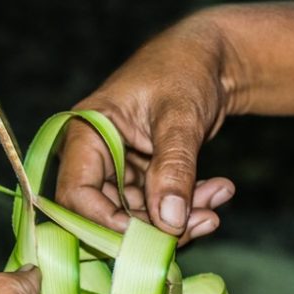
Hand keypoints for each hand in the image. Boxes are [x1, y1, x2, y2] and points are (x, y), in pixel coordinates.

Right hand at [57, 13, 236, 243]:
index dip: (105, 222)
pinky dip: (187, 208)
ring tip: (217, 199)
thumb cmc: (185, 69)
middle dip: (153, 226)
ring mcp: (116, 172)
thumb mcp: (180, 117)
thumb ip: (173, 168)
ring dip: (177, 219)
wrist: (210, 59)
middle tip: (201, 221)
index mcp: (85, 134)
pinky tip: (217, 191)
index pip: (76, 194)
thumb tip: (169, 222)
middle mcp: (92, 157)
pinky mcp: (140, 180)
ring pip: (135, 218)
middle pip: (105, 214)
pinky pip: (156, 209)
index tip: (150, 234)